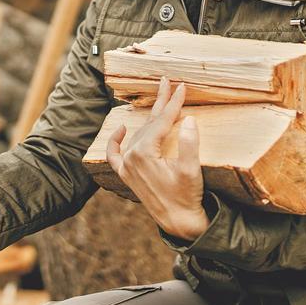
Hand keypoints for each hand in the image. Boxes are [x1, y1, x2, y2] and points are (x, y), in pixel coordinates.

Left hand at [105, 77, 209, 240]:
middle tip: (168, 82)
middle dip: (161, 103)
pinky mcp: (127, 175)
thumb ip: (189, 144)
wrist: (179, 222)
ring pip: (138, 134)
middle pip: (149, 123)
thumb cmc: (186, 196)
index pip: (161, 121)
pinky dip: (115, 141)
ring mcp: (127, 166)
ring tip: (159, 99)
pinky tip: (121, 128)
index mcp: (144, 152)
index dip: (173, 103)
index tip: (182, 86)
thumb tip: (188, 120)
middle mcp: (131, 157)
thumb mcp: (191, 170)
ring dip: (149, 117)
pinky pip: (114, 154)